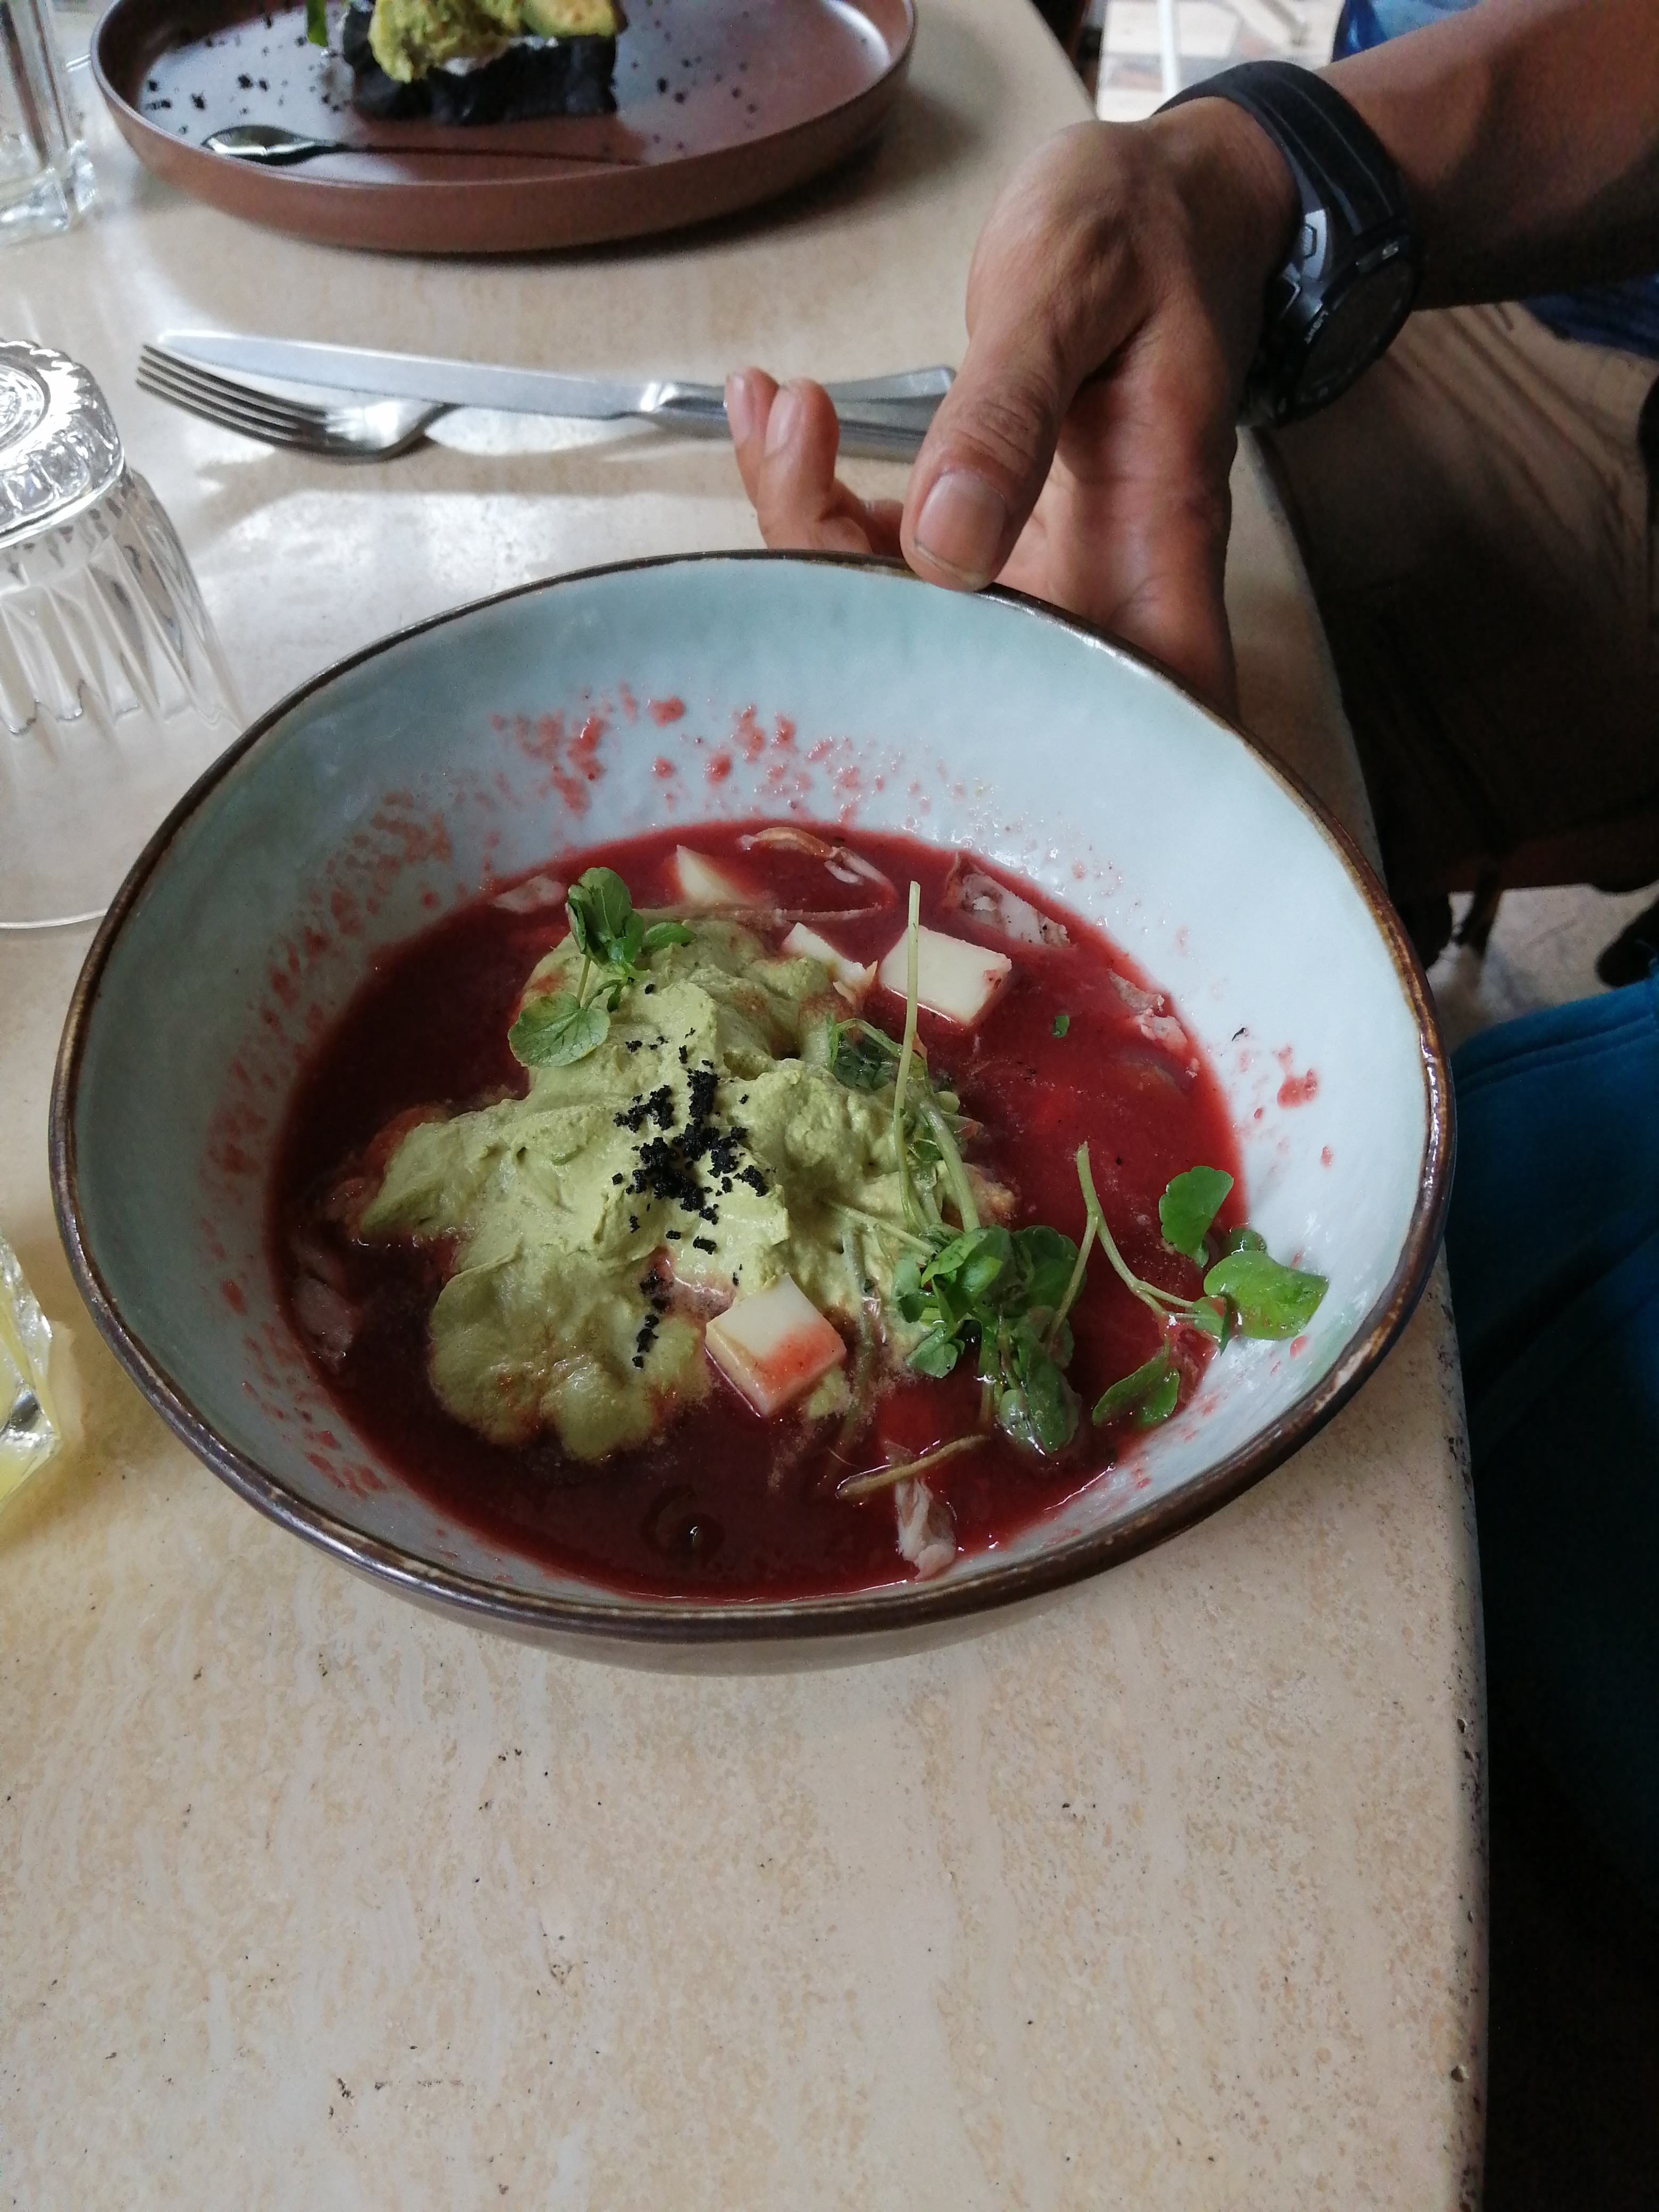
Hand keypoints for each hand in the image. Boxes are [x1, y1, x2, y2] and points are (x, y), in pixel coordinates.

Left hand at [727, 111, 1296, 713]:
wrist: (1162, 199)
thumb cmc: (1146, 231)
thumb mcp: (1074, 283)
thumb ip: (1009, 410)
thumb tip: (944, 545)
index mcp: (1154, 547)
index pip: (1130, 713)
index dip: (1051, 782)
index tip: (911, 743)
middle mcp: (1096, 589)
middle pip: (970, 683)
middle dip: (849, 617)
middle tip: (792, 471)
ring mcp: (1034, 577)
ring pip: (904, 627)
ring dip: (811, 538)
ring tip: (781, 414)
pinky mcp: (982, 548)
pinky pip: (882, 565)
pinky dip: (817, 501)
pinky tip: (783, 415)